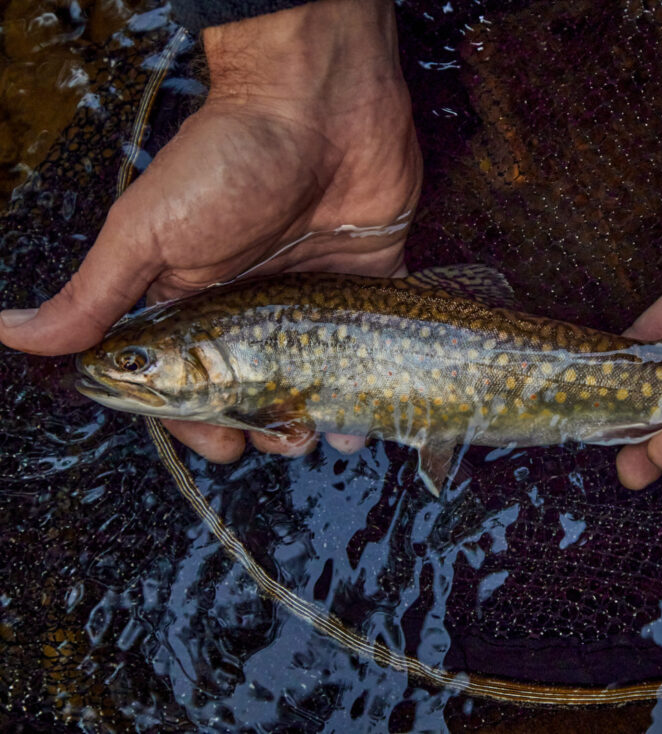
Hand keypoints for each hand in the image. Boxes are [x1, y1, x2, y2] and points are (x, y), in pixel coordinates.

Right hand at [0, 0, 420, 462]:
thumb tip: (13, 335)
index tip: (221, 447)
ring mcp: (311, 294)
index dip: (200, 421)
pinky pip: (369, 345)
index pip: (192, 380)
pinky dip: (369, 384)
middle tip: (280, 442)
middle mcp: (254, 304)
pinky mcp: (365, 279)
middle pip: (257, 389)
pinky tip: (364, 417)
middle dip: (264, 429)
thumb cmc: (228, 161)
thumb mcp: (149, 232)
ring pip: (315, 378)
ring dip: (318, 419)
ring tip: (324, 438)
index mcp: (196, 298)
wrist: (322, 103)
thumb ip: (94, 294)